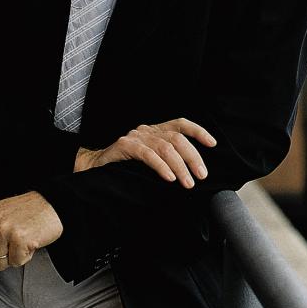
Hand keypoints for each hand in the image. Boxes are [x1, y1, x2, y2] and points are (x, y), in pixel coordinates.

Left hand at [0, 191, 62, 270]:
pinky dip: (26, 256)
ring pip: (0, 264)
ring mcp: (4, 230)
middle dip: (0, 257)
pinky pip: (16, 262)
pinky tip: (31, 240)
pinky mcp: (20, 238)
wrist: (53, 203)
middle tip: (13, 240)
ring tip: (23, 238)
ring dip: (14, 256)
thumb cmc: (24, 212)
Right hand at [74, 118, 215, 188]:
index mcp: (155, 131)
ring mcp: (136, 137)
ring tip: (188, 183)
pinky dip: (161, 166)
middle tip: (202, 175)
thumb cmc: (125, 166)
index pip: (180, 124)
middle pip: (176, 138)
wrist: (94, 168)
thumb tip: (193, 172)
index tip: (213, 143)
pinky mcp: (124, 146)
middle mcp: (147, 130)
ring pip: (165, 147)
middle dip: (193, 157)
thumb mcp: (150, 159)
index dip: (197, 131)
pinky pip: (147, 154)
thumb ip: (167, 159)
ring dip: (180, 166)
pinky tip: (169, 178)